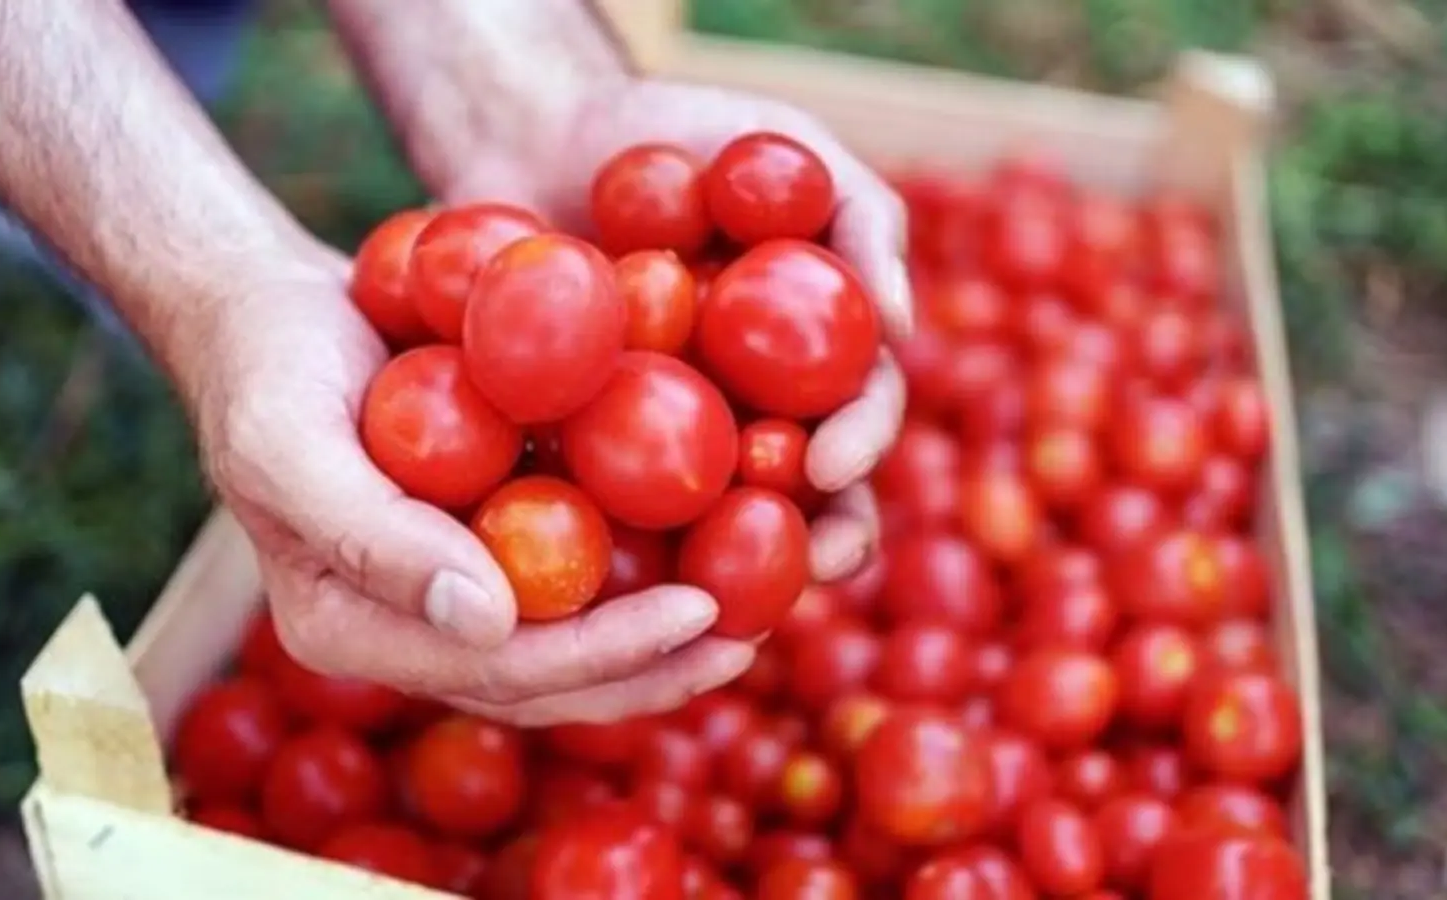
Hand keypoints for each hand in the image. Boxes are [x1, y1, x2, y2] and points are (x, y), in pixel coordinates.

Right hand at [197, 245, 753, 725]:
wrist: (269, 310)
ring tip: (757, 611)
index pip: (495, 671)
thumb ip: (374, 538)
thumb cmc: (266, 368)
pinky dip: (644, 562)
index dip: (601, 654)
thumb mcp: (291, 443)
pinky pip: (574, 568)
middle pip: (548, 678)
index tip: (698, 613)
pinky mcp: (489, 537)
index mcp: (356, 630)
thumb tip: (492, 622)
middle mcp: (413, 626)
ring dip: (661, 636)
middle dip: (651, 667)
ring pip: (570, 636)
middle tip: (748, 637)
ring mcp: (454, 585)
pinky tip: (720, 539)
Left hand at [435, 77, 912, 581]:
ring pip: (711, 527)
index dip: (858, 448)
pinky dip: (607, 541)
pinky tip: (593, 574)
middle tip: (802, 564)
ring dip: (723, 571)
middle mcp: (756, 413)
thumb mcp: (785, 146)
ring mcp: (672, 441)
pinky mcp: (587, 452)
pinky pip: (602, 508)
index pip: (857, 417)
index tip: (829, 463)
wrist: (545, 132)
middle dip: (815, 541)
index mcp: (814, 361)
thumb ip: (861, 218)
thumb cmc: (685, 131)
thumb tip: (901, 320)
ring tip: (709, 599)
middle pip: (803, 499)